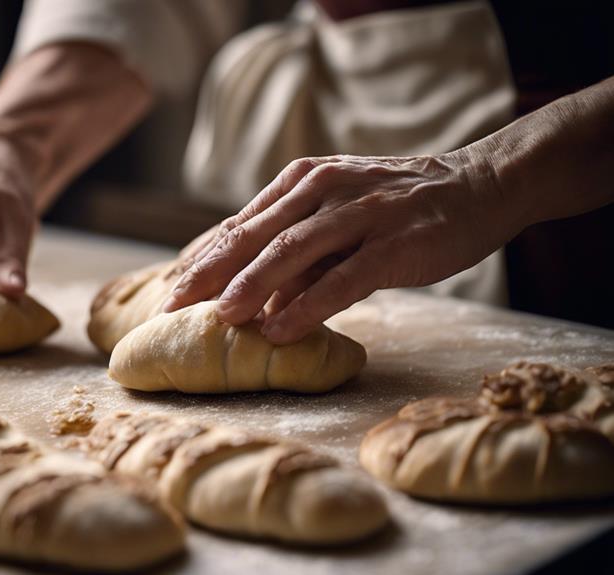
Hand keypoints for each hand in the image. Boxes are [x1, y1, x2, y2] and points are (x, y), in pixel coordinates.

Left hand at [164, 151, 518, 343]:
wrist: (478, 185)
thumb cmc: (397, 207)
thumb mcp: (336, 214)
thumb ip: (295, 250)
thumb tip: (251, 299)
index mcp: (302, 181)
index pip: (240, 225)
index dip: (201, 260)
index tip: (169, 292)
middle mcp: (324, 190)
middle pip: (254, 235)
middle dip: (210, 274)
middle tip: (173, 309)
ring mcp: (361, 213)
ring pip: (293, 251)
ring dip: (253, 286)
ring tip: (221, 318)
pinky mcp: (395, 242)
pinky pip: (344, 277)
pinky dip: (308, 304)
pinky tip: (280, 328)